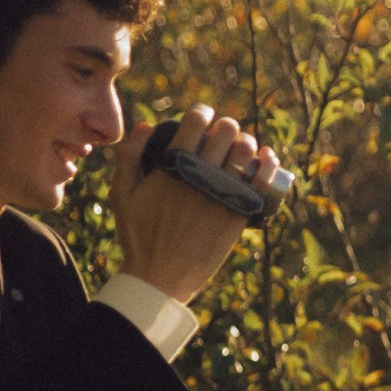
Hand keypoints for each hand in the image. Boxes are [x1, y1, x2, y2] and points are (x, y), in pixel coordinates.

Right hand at [110, 104, 283, 302]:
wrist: (160, 277)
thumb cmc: (137, 236)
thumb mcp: (122, 194)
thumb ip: (129, 156)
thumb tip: (146, 124)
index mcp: (173, 164)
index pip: (196, 121)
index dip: (201, 113)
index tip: (202, 119)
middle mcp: (201, 174)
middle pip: (227, 131)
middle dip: (225, 128)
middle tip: (221, 137)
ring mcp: (224, 193)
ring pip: (247, 151)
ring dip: (246, 143)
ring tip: (240, 149)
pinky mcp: (240, 213)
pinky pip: (263, 180)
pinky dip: (268, 164)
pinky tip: (266, 159)